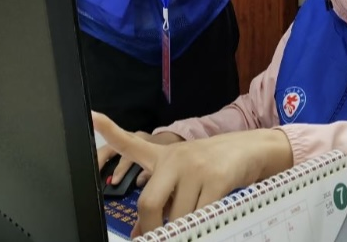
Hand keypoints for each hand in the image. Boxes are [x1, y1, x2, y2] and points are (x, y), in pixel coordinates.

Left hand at [91, 112, 292, 235]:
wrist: (254, 149)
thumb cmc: (215, 166)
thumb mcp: (185, 178)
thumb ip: (162, 200)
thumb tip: (141, 234)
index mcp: (164, 156)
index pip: (131, 143)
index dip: (109, 131)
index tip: (92, 116)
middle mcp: (176, 158)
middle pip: (149, 203)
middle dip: (151, 228)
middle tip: (155, 237)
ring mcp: (196, 167)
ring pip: (178, 216)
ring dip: (184, 228)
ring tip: (196, 218)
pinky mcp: (217, 178)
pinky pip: (200, 215)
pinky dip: (201, 227)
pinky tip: (207, 221)